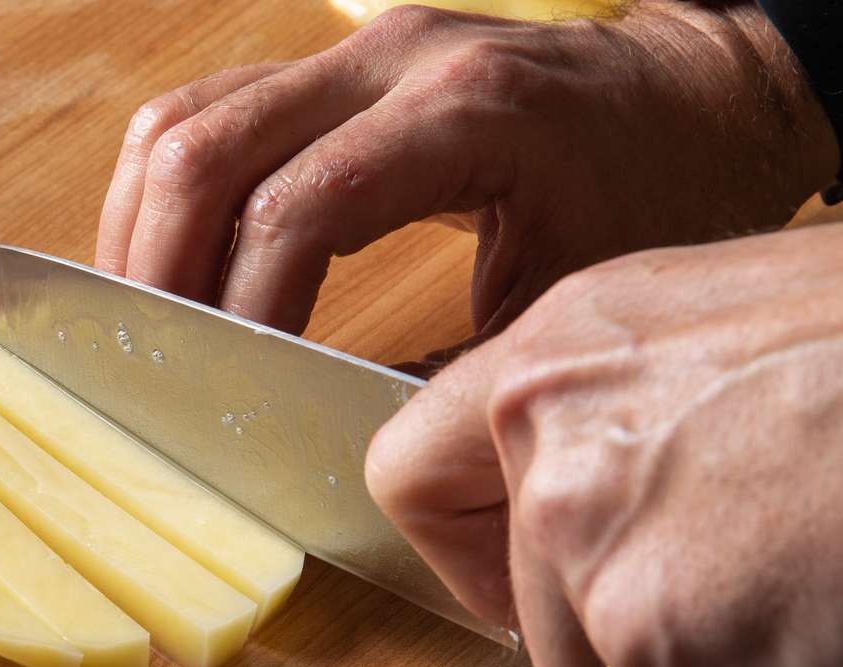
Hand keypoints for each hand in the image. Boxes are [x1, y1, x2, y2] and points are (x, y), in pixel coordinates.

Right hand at [96, 3, 837, 336]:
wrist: (697, 98)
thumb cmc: (661, 194)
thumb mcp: (569, 302)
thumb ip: (450, 369)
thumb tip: (337, 442)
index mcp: (464, 112)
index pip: (296, 210)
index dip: (245, 312)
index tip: (234, 391)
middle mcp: (392, 58)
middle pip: (205, 149)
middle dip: (159, 270)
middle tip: (152, 363)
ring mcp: (355, 48)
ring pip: (185, 119)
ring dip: (144, 225)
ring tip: (145, 318)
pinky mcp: (337, 64)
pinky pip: (210, 110)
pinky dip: (172, 191)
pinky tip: (175, 261)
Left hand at [365, 215, 842, 666]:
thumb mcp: (736, 333)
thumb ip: (637, 419)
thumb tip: (628, 503)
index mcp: (562, 351)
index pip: (415, 476)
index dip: (468, 555)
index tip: (518, 590)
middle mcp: (548, 439)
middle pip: (537, 625)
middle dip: (643, 647)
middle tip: (758, 612)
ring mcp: (591, 543)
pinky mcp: (658, 640)